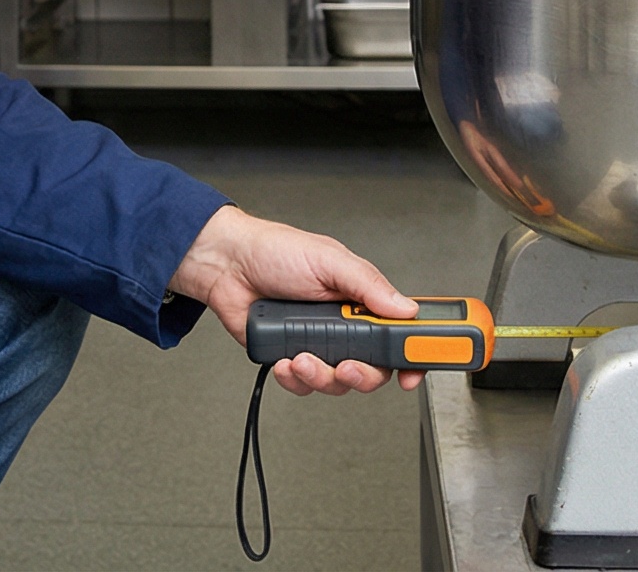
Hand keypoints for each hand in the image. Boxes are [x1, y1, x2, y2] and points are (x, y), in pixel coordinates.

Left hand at [168, 205, 422, 396]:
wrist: (226, 264)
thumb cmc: (276, 251)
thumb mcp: (329, 260)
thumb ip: (368, 285)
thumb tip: (405, 308)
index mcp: (360, 300)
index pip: (397, 334)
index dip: (410, 357)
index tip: (411, 374)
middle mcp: (343, 326)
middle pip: (372, 369)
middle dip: (361, 375)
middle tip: (346, 366)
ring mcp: (318, 345)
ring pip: (337, 383)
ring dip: (320, 376)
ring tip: (300, 358)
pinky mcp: (290, 358)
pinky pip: (302, 386)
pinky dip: (293, 379)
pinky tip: (282, 359)